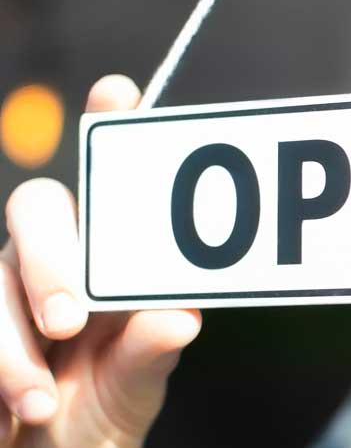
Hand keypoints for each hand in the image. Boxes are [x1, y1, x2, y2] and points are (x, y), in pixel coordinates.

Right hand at [0, 75, 200, 446]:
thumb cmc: (103, 408)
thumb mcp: (135, 389)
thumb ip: (151, 353)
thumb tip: (179, 317)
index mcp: (109, 256)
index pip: (110, 179)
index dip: (108, 124)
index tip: (120, 90)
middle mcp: (53, 256)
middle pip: (36, 209)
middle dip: (51, 260)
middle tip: (70, 320)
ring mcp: (2, 285)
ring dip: (13, 347)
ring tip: (43, 403)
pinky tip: (10, 418)